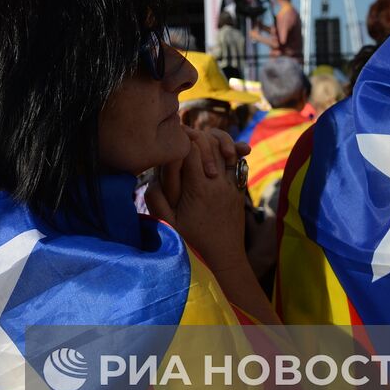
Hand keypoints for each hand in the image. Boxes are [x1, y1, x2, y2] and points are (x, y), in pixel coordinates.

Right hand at [146, 135, 245, 271]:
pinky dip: (231, 152)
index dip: (181, 138)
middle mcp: (217, 182)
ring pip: (226, 149)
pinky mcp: (239, 188)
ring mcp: (231, 184)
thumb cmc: (194, 240)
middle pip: (210, 143)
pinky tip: (224, 151)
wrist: (225, 254)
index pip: (191, 150)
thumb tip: (150, 180)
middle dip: (196, 135)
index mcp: (198, 188)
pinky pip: (238, 162)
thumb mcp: (170, 223)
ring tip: (202, 141)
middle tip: (184, 135)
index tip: (173, 138)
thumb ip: (157, 201)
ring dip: (215, 141)